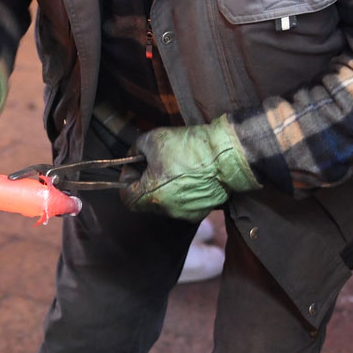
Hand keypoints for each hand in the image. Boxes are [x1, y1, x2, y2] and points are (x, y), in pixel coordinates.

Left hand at [121, 116, 259, 220]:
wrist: (225, 155)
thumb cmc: (188, 147)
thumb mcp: (153, 139)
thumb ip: (135, 149)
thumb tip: (133, 156)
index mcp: (151, 195)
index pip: (126, 198)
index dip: (128, 180)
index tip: (137, 165)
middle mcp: (166, 210)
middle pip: (145, 201)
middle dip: (146, 183)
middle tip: (155, 164)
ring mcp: (183, 214)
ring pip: (164, 204)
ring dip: (163, 189)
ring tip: (175, 170)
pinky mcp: (199, 213)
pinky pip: (182, 205)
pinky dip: (181, 194)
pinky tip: (189, 178)